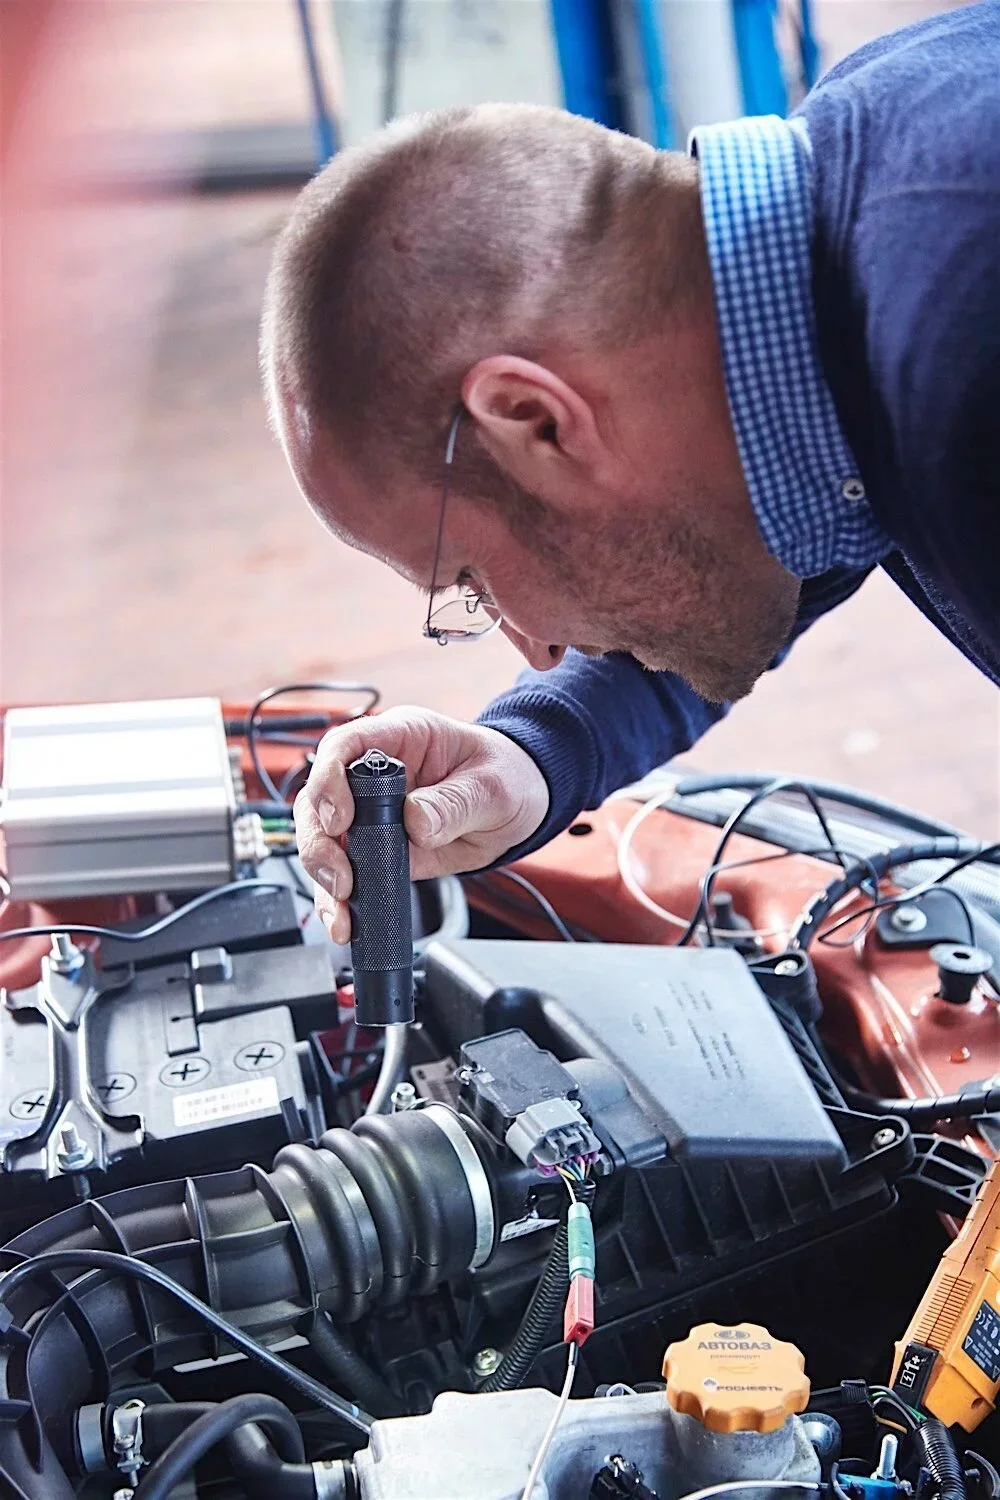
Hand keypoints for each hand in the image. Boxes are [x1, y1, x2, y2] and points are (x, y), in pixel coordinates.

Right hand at [294, 705, 549, 942]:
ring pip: (322, 839)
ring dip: (323, 875)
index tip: (341, 818)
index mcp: (399, 737)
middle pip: (319, 798)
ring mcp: (369, 813)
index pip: (345, 745)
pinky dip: (339, 900)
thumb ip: (454, 802)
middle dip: (320, 839)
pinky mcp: (375, 849)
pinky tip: (345, 921)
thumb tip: (415, 822)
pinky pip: (344, 872)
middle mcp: (372, 774)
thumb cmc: (504, 776)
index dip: (329, 778)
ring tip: (342, 907)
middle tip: (340, 873)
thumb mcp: (492, 786)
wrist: (516, 808)